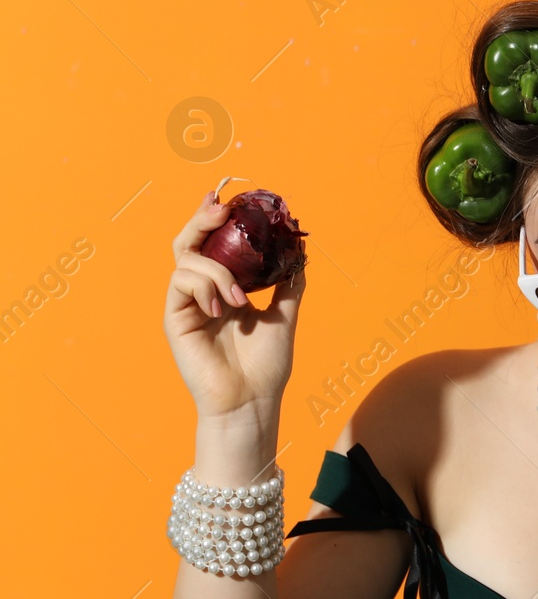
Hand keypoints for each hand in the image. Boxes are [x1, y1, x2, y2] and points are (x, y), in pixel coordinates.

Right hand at [164, 188, 306, 421]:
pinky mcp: (175, 318)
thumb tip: (300, 249)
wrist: (253, 399)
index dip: (216, 219)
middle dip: (202, 219)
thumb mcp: (285, 315)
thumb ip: (289, 282)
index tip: (228, 199)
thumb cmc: (266, 365)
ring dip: (218, 270)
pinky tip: (223, 308)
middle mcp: (202, 292)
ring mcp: (186, 304)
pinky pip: (181, 283)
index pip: (213, 244)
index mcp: (224, 288)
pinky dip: (205, 286)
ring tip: (241, 299)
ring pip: (188, 260)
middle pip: (189, 242)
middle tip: (219, 207)